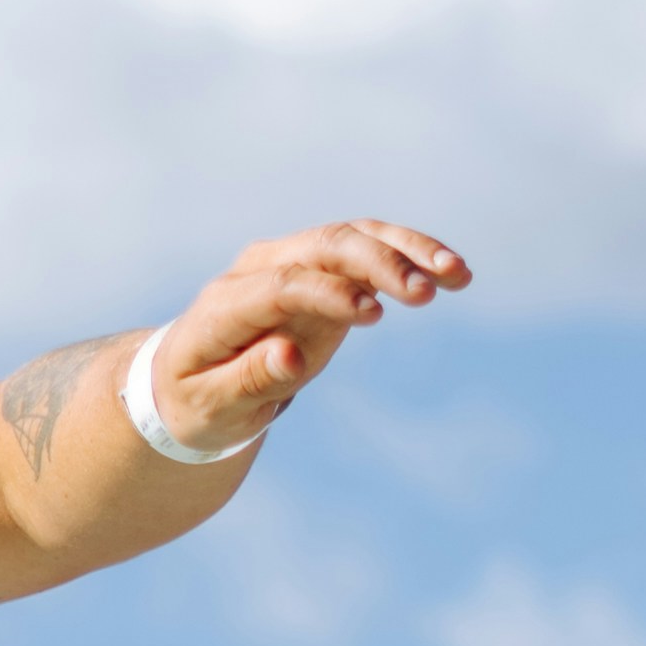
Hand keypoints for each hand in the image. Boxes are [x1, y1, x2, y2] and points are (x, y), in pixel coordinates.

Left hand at [143, 219, 467, 458]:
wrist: (188, 380)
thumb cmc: (194, 401)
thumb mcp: (210, 407)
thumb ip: (247, 381)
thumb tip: (289, 355)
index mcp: (227, 303)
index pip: (283, 284)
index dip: (329, 294)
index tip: (375, 315)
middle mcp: (261, 269)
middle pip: (325, 246)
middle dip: (379, 263)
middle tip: (427, 292)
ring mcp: (294, 264)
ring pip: (355, 238)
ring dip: (408, 251)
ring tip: (457, 274)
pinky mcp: (322, 273)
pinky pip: (370, 255)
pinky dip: (411, 260)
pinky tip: (453, 276)